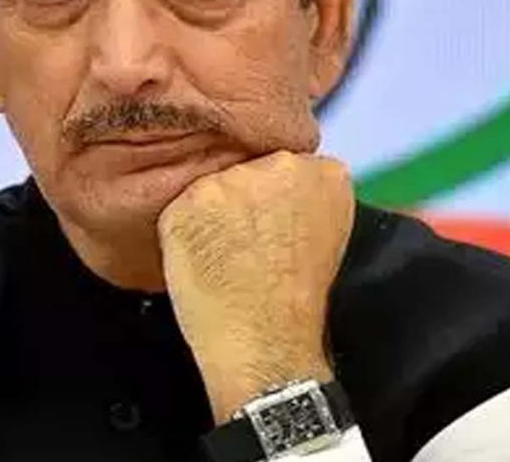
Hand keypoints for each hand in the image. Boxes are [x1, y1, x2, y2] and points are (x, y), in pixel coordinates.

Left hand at [157, 151, 354, 422]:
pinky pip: (180, 209)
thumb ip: (309, 197)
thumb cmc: (298, 302)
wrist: (266, 344)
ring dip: (211, 213)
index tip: (276, 227)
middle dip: (245, 198)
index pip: (288, 164)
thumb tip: (286, 187)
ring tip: (224, 257)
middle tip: (248, 245)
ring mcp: (231, 181)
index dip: (275, 199)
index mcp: (324, 173)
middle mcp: (278, 166)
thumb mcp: (329, 235)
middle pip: (248, 168)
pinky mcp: (189, 201)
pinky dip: (183, 232)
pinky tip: (200, 260)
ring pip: (212, 186)